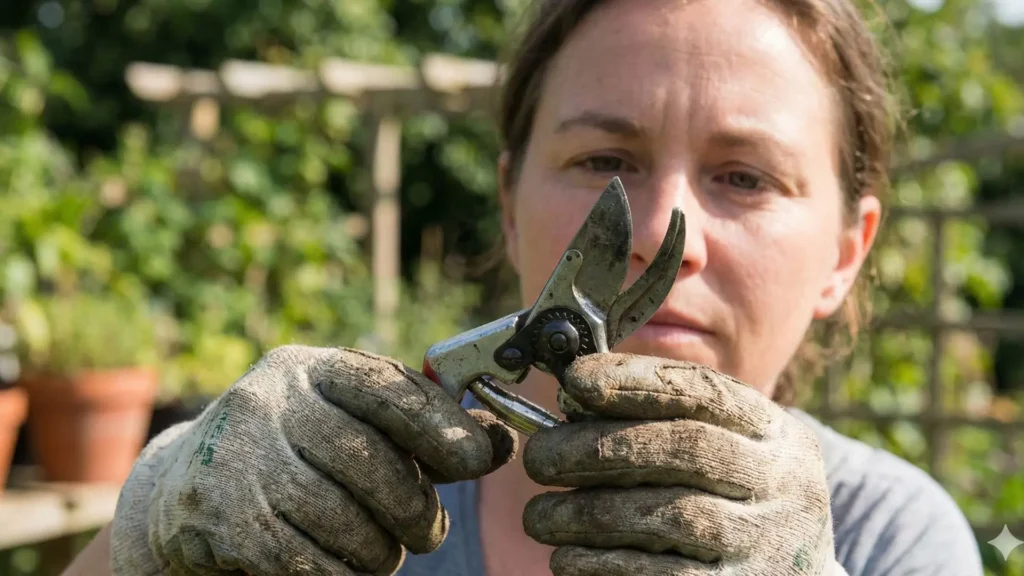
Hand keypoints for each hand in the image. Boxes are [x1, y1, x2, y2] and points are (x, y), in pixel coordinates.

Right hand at [110, 345, 516, 574]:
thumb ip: (416, 428)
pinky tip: (346, 568)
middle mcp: (266, 404)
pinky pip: (312, 564)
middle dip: (417, 509)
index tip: (479, 458)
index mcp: (305, 369)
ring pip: (348, 522)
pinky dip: (343, 575)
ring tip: (382, 551)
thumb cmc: (291, 454)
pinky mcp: (222, 522)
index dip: (443, 426)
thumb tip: (498, 441)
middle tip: (430, 532)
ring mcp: (238, 461)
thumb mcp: (343, 421)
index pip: (388, 388)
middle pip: (373, 462)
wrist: (179, 492)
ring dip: (382, 551)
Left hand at [522, 353, 837, 575]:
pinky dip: (608, 565)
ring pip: (674, 513)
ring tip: (539, 516)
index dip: (634, 381)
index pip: (705, 391)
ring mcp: (768, 540)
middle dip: (600, 446)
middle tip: (538, 457)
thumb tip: (572, 401)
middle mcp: (782, 482)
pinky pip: (667, 575)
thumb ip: (661, 422)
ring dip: (591, 512)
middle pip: (686, 447)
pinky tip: (567, 560)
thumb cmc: (734, 505)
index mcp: (776, 434)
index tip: (574, 380)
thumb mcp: (726, 452)